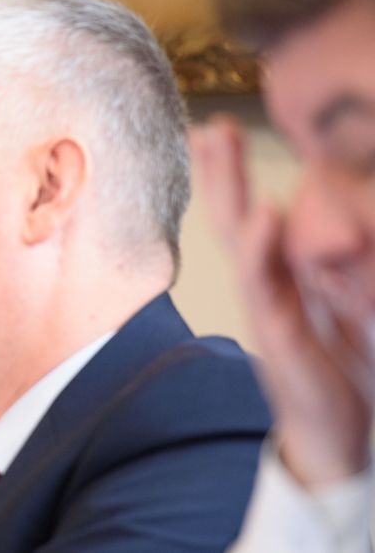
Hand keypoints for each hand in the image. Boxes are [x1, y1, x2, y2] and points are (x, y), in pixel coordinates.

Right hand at [191, 115, 373, 486]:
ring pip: (241, 239)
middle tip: (208, 126)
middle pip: (234, 215)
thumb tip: (325, 208)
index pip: (251, 210)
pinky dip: (261, 247)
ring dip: (228, 189)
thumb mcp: (354, 300)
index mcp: (282, 271)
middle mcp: (267, 283)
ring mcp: (268, 306)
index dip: (231, 171)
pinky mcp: (279, 334)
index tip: (218, 128)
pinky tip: (261, 214)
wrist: (339, 436)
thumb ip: (343, 258)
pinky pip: (266, 285)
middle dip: (220, 170)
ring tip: (219, 145)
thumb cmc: (344, 366)